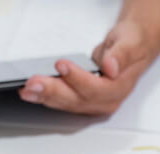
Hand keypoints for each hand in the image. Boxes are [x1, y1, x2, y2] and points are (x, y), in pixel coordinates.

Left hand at [19, 20, 158, 114]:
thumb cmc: (131, 44)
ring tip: (27, 90)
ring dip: (45, 97)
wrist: (132, 47)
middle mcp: (107, 100)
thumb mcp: (130, 43)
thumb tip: (111, 67)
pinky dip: (46, 97)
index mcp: (120, 88)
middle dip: (54, 91)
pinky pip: (63, 102)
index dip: (77, 79)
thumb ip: (122, 55)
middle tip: (34, 83)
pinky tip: (32, 93)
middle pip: (77, 100)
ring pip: (67, 104)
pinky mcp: (82, 101)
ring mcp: (94, 103)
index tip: (61, 65)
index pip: (96, 89)